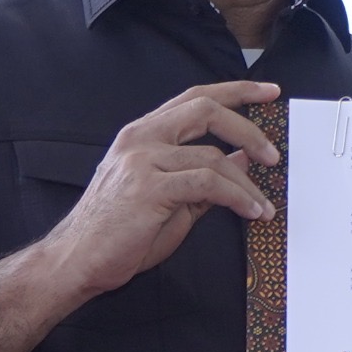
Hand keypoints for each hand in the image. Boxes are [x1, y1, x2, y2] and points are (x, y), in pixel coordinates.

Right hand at [36, 81, 280, 299]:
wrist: (77, 260)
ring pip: (213, 157)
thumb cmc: (119, 234)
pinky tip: (250, 211)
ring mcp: (142, 160)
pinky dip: (237, 197)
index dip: (236, 91)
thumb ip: (204, 177)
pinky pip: (207, 184)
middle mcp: (140, 138)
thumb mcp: (171, 200)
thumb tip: (243, 160)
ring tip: (264, 206)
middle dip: (248, 127)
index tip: (268, 92)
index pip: (194, 99)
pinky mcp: (148, 187)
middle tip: (273, 154)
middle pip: (205, 110)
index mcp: (142, 135)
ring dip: (247, 184)